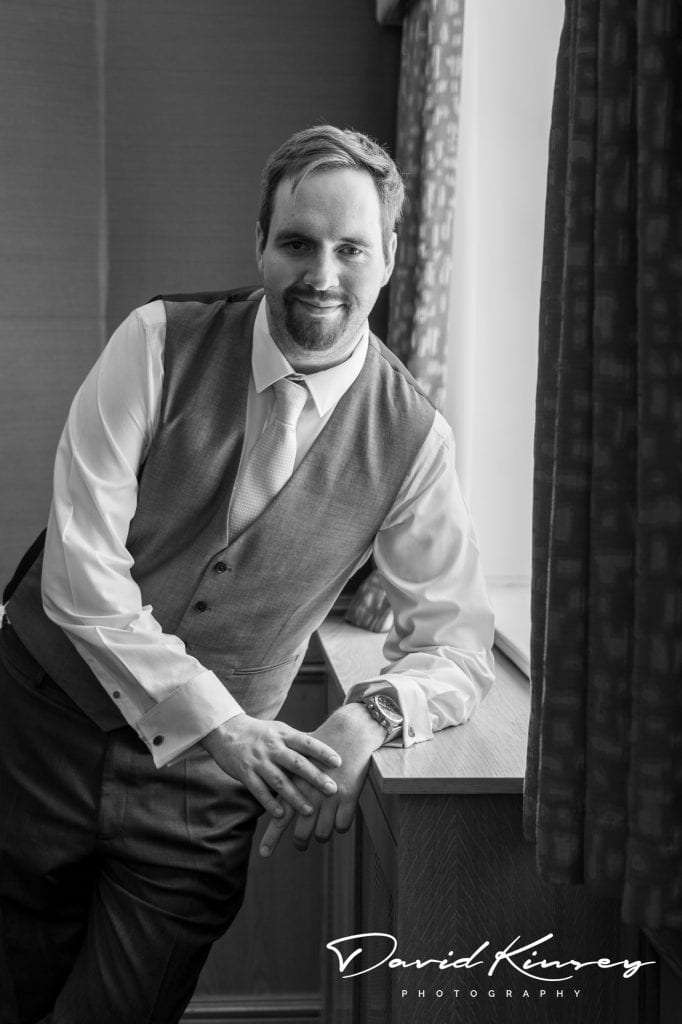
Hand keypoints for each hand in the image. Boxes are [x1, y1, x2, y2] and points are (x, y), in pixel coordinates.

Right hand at [201, 713, 341, 818]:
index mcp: (283, 735)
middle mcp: (272, 747)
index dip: (322, 751)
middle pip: (296, 763)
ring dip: (295, 797)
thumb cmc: (260, 733)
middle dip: (315, 777)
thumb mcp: (280, 731)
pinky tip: (280, 815)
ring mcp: (258, 761)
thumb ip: (300, 741)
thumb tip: (328, 746)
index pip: (306, 742)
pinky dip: (269, 803)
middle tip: (332, 789)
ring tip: (309, 810)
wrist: (226, 730)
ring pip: (278, 781)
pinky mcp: (245, 773)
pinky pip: (258, 790)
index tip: (338, 762)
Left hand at [258, 702, 385, 856]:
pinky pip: (343, 826)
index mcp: (295, 785)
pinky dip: (341, 826)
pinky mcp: (349, 797)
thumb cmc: (322, 745)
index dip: (272, 837)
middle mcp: (311, 794)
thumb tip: (274, 791)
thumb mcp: (300, 760)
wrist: (349, 732)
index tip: (263, 855)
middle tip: (300, 845)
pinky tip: (339, 820)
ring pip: (324, 833)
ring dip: (323, 834)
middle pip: (303, 832)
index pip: (280, 816)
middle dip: (301, 842)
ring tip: (322, 832)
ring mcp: (330, 797)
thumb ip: (288, 779)